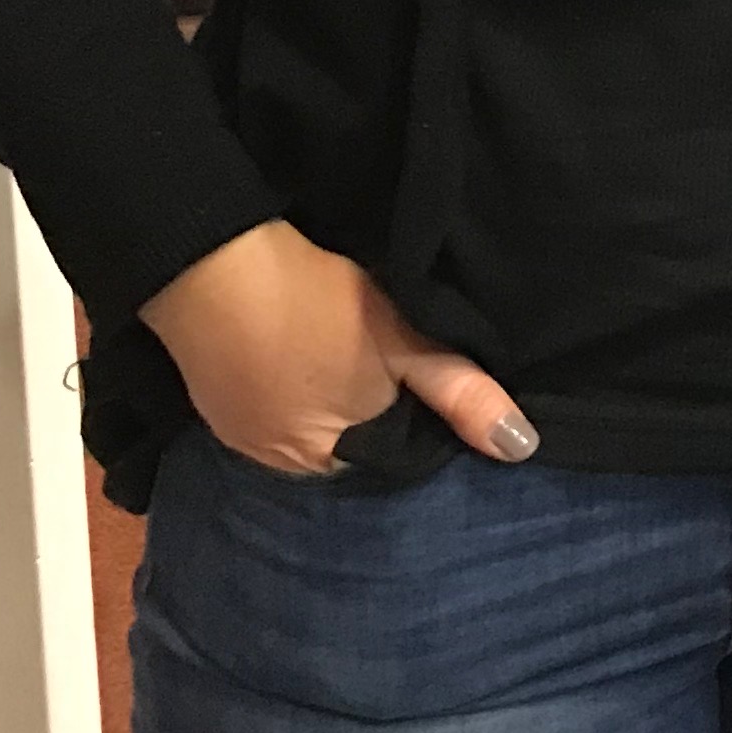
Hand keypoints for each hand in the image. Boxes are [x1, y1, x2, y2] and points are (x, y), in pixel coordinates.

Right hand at [141, 220, 536, 476]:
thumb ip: (459, 394)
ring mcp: (239, 438)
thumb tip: (520, 446)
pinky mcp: (213, 404)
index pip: (392, 461)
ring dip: (328, 399)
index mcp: (331, 464)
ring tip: (346, 352)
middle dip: (373, 413)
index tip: (427, 381)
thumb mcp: (403, 342)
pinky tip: (302, 351)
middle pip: (348, 447)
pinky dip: (291, 386)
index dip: (415, 422)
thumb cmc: (316, 307)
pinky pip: (269, 408)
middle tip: (391, 359)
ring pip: (307, 426)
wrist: (211, 265)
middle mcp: (280, 467)